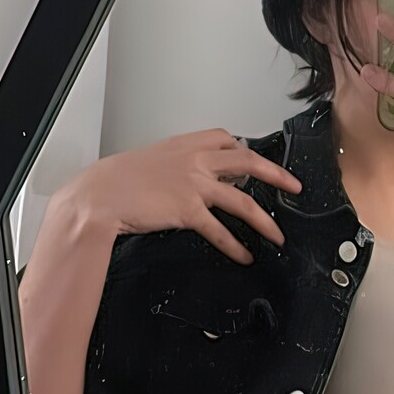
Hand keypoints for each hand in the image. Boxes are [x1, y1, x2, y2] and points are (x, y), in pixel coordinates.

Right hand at [60, 127, 301, 265]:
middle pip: (248, 162)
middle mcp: (194, 160)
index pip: (225, 138)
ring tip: (278, 235)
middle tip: (294, 186)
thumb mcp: (148, 161)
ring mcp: (194, 184)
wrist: (98, 195)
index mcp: (184, 145)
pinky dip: (235, 245)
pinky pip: (220, 230)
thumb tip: (183, 179)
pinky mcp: (188, 210)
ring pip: (242, 201)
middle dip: (276, 174)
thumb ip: (172, 165)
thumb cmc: (115, 181)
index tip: (258, 158)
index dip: (245, 149)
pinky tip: (245, 254)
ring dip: (264, 220)